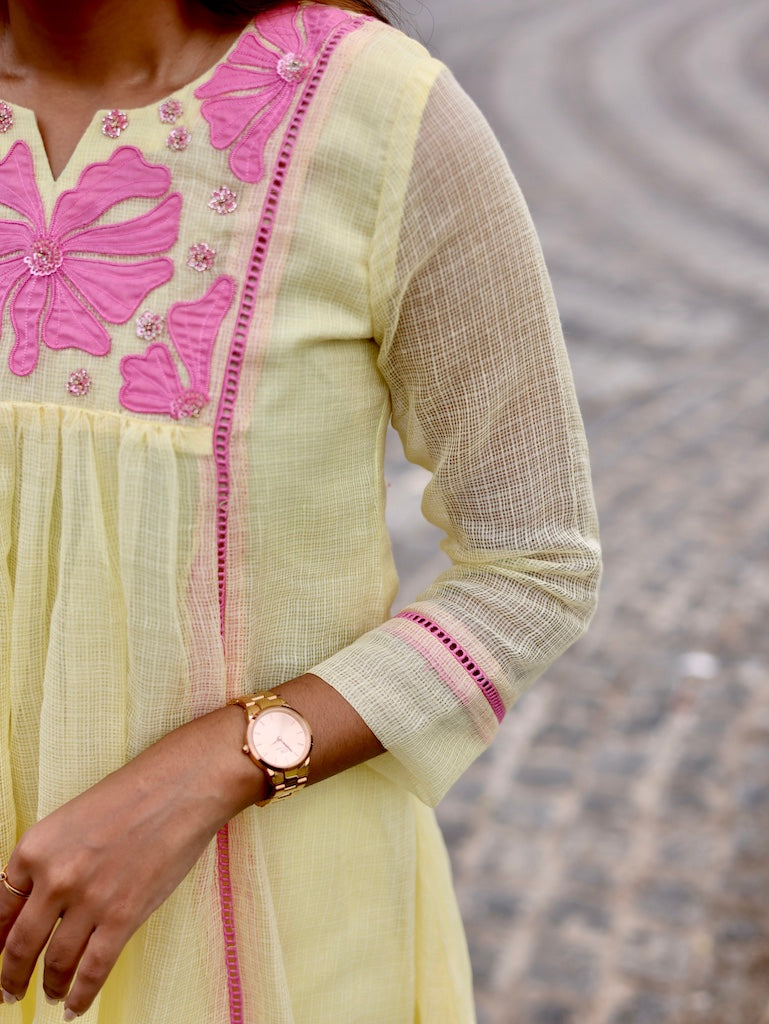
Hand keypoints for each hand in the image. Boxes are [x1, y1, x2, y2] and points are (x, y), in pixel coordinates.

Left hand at [0, 705, 261, 1018]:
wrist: (182, 785)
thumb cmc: (133, 795)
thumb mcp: (73, 821)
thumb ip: (49, 862)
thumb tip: (34, 908)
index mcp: (35, 848)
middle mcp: (54, 877)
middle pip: (19, 946)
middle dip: (11, 977)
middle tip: (9, 991)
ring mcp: (89, 899)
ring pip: (55, 963)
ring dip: (50, 986)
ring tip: (51, 994)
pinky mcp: (123, 916)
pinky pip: (92, 970)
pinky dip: (81, 995)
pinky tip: (76, 1005)